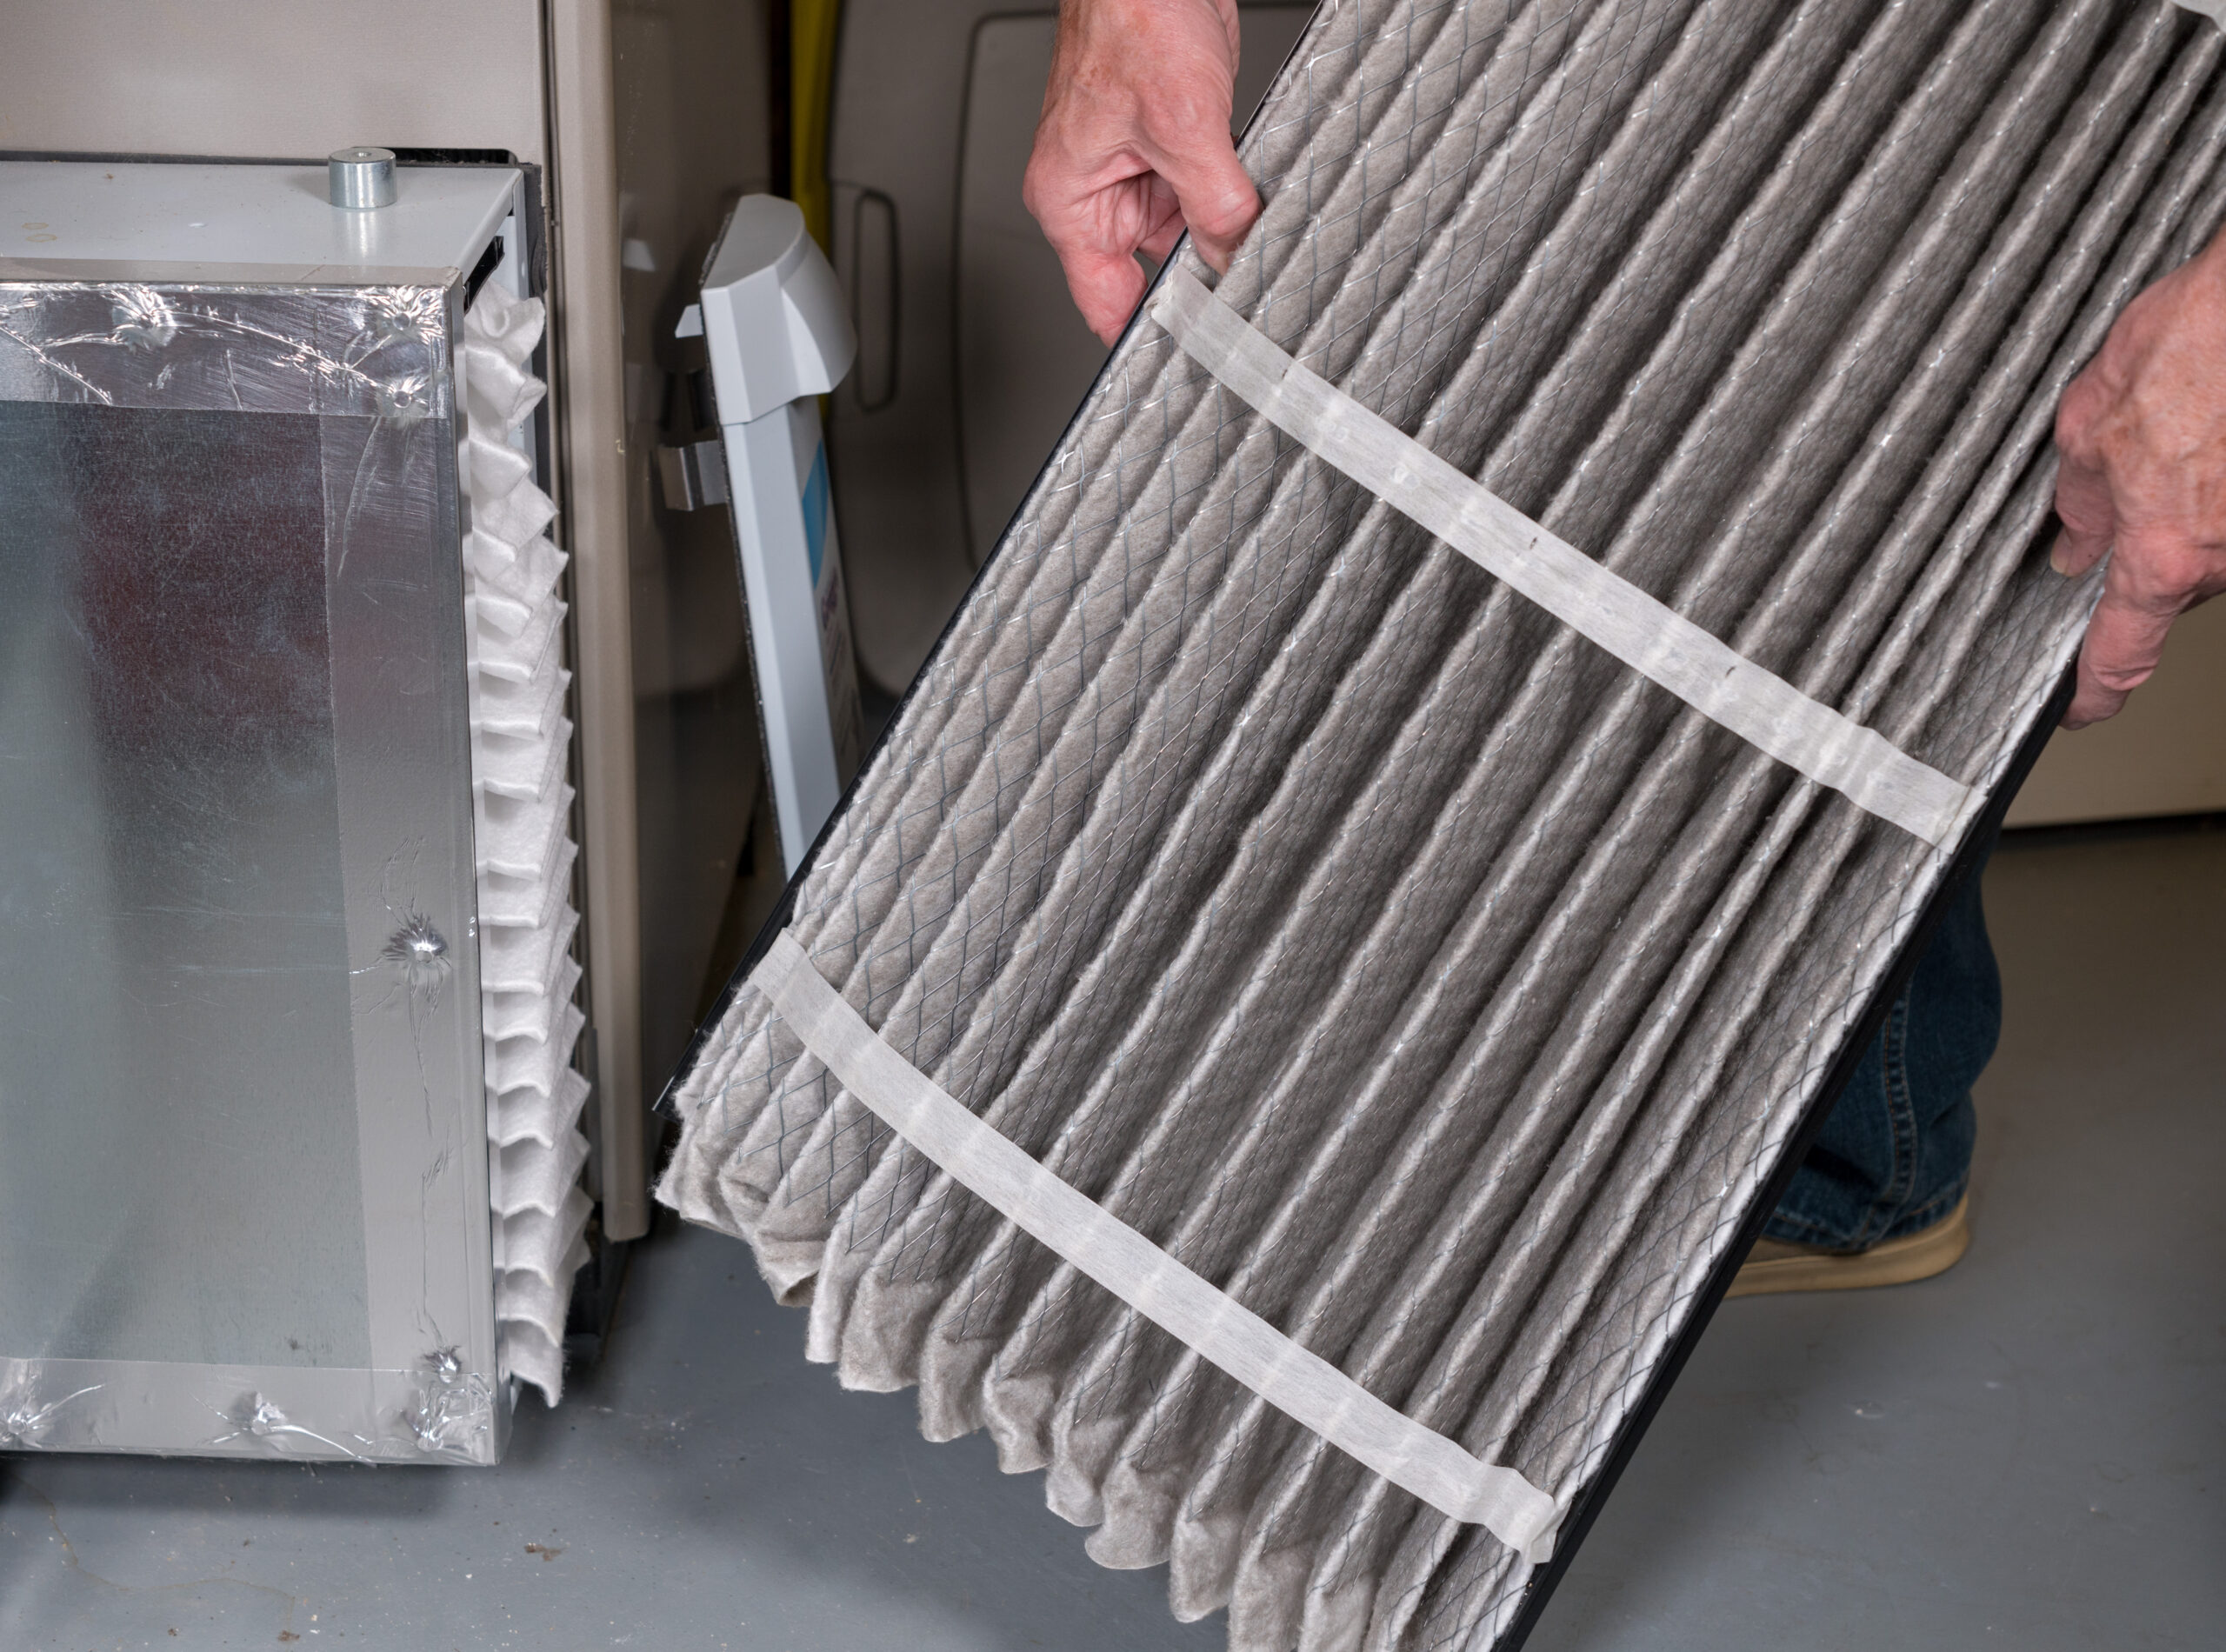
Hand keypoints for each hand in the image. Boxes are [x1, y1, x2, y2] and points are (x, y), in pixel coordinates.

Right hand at [1024, 0, 1262, 344]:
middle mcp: (1096, 190)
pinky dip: (1229, 200)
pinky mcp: (1171, 145)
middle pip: (1151, 269)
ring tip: (1248, 230)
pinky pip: (1203, 195)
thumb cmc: (1132, 16)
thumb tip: (1237, 257)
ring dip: (1218, 234)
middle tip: (1243, 292)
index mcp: (1069, 199)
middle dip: (1198, 277)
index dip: (1149, 331)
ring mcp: (1135, 168)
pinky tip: (1251, 200)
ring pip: (1185, 232)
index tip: (1192, 354)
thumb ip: (1214, 205)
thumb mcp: (1185, 125)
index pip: (1103, 300)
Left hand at [2051, 231, 2225, 728]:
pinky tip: (2207, 438)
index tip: (2074, 708)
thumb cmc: (2199, 340)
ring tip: (2177, 441)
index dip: (2091, 694)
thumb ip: (2076, 498)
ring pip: (2205, 553)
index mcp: (2163, 551)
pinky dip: (2214, 493)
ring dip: (2182, 516)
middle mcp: (2225, 557)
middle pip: (2164, 593)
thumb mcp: (2090, 421)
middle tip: (2126, 493)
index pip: (2120, 657)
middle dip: (2135, 559)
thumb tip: (2072, 542)